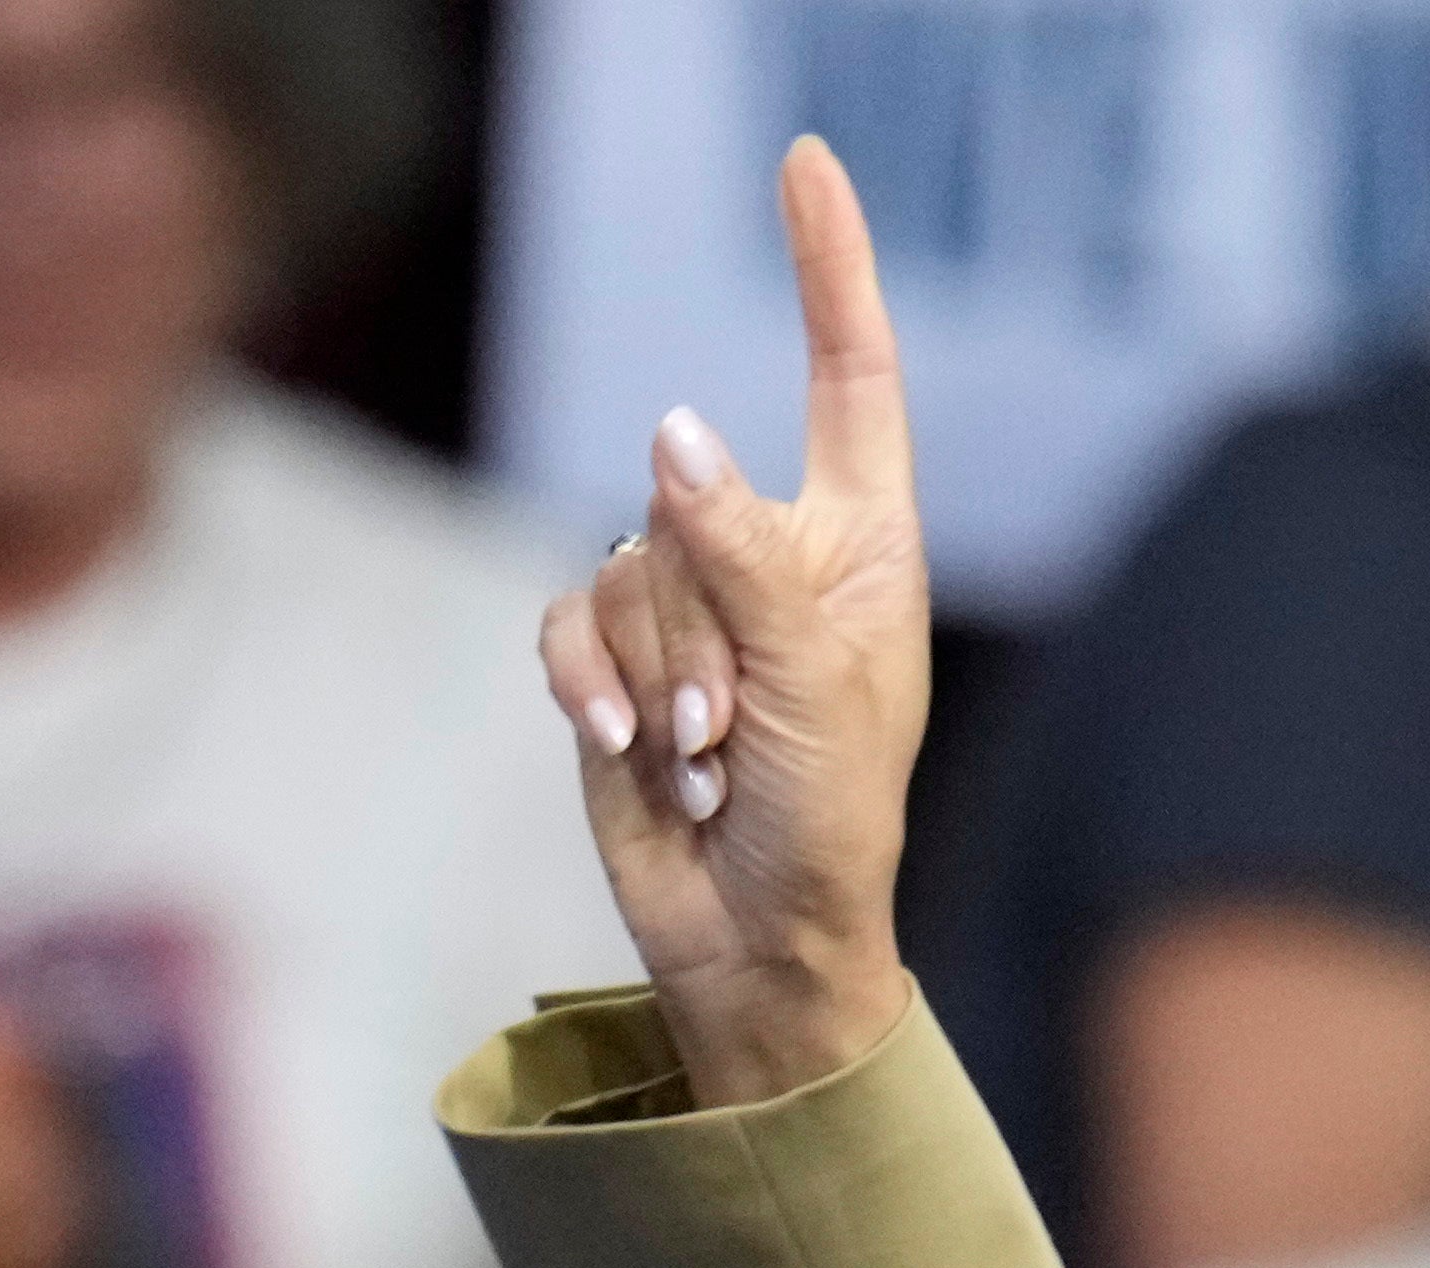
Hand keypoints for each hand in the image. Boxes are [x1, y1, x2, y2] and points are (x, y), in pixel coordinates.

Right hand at [540, 137, 927, 1107]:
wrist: (761, 944)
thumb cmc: (829, 824)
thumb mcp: (810, 690)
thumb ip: (741, 558)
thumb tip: (674, 433)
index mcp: (862, 548)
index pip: (848, 375)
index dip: (829, 267)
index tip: (807, 161)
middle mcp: (774, 558)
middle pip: (689, 502)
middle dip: (701, 631)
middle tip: (737, 739)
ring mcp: (689, 607)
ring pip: (623, 567)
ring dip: (655, 678)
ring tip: (703, 764)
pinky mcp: (612, 660)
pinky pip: (567, 624)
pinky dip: (591, 689)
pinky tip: (631, 757)